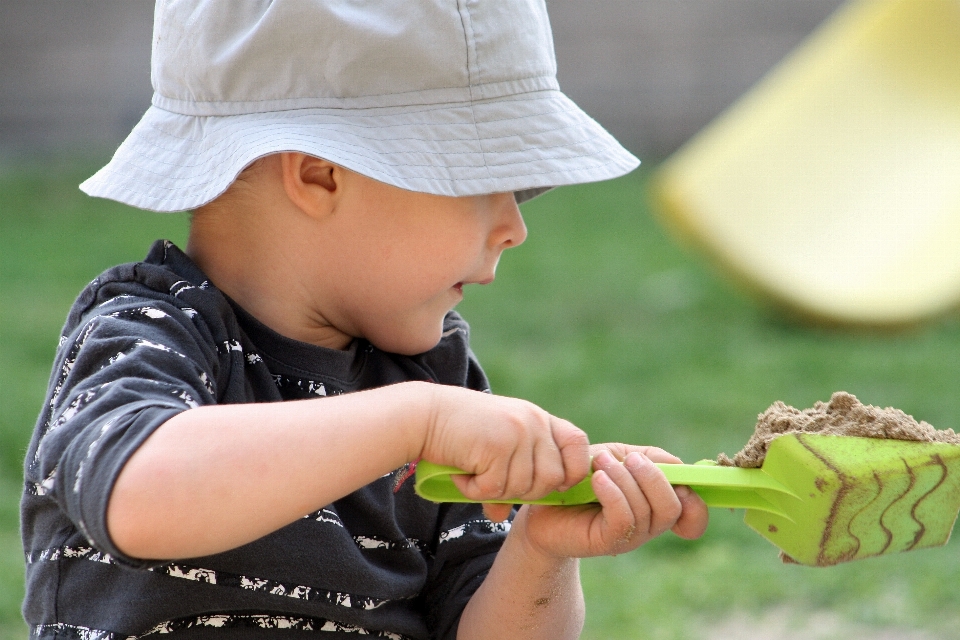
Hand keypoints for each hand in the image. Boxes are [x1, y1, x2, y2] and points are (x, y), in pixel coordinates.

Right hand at [419, 385, 589, 509]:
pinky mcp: (496, 446)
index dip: (572, 471)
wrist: (424, 416)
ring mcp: (517, 432)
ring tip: (474, 476)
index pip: (578, 445)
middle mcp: (533, 422)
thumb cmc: (458, 433)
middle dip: (526, 492)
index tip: (552, 484)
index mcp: (539, 418)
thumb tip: (501, 516)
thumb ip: (507, 476)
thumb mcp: (494, 448)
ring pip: (523, 487)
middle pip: (552, 478)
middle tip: (495, 484)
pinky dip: (476, 491)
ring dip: (496, 492)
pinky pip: (496, 488)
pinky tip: (462, 476)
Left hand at [512, 443, 708, 558]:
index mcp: (656, 505)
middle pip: (673, 506)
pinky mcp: (607, 542)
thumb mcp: (618, 456)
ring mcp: (630, 537)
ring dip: (624, 478)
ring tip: (599, 463)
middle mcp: (649, 525)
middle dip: (652, 477)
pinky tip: (596, 479)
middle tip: (625, 459)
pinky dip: (613, 493)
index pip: (694, 514)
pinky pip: (624, 519)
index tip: (676, 479)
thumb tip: (679, 466)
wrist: (542, 502)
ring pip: (647, 510)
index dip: (696, 499)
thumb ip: (651, 457)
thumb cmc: (582, 477)